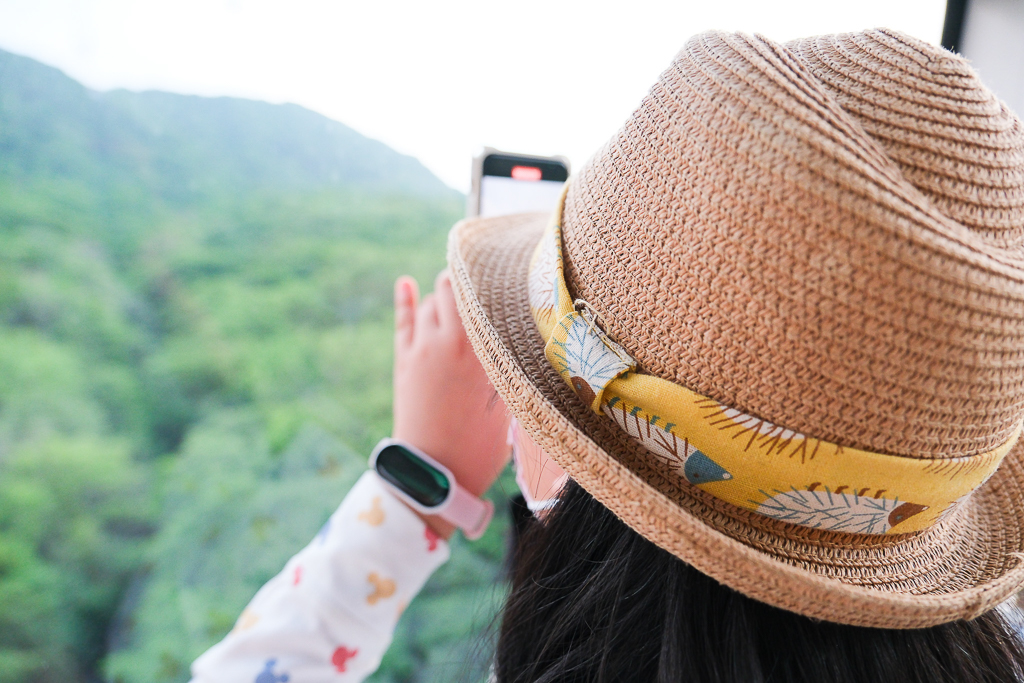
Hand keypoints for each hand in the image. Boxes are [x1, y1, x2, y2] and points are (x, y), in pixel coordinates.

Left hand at [392, 271, 510, 536]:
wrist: (433, 476)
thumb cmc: (479, 447)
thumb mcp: (508, 405)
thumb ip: (510, 366)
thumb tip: (523, 339)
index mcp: (478, 352)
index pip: (485, 297)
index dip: (497, 282)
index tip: (511, 273)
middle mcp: (447, 342)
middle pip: (457, 289)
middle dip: (470, 284)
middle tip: (487, 284)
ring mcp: (420, 349)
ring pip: (433, 301)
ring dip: (447, 295)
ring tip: (463, 292)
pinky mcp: (404, 361)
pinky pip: (404, 318)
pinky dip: (406, 298)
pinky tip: (406, 283)